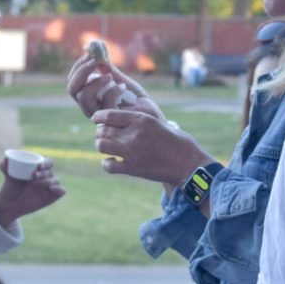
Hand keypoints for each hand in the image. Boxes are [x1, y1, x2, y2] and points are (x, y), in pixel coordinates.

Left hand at [0, 158, 64, 228]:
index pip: (48, 163)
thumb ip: (4, 166)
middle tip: (33, 176)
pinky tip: (51, 189)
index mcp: (40, 169)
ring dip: (46, 181)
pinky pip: (61, 191)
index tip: (38, 166)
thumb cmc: (12, 186)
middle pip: (50, 171)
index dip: (46, 163)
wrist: (11, 202)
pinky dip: (59, 189)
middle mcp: (47, 176)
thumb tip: (4, 160)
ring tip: (34, 184)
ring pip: (55, 180)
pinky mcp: (53, 196)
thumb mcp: (8, 176)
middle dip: (43, 173)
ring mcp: (51, 186)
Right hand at [66, 53, 162, 119]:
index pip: (74, 83)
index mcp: (90, 98)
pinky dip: (113, 90)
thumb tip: (98, 54)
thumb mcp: (123, 81)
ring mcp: (100, 115)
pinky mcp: (112, 120)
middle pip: (72, 89)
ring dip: (95, 81)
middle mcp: (91, 108)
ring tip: (110, 76)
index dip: (78, 68)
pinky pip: (105, 102)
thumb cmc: (137, 101)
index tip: (89, 54)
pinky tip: (123, 87)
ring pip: (83, 96)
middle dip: (81, 71)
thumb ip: (110, 71)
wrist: (152, 116)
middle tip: (94, 60)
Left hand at [92, 108, 212, 184]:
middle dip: (101, 131)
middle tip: (103, 134)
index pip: (110, 114)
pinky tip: (111, 161)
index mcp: (142, 120)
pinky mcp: (133, 169)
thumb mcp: (158, 123)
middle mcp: (134, 134)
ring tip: (106, 146)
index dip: (99, 116)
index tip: (95, 118)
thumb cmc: (178, 142)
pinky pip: (109, 165)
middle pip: (104, 130)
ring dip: (101, 145)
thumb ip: (139, 122)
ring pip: (102, 146)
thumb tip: (121, 122)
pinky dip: (107, 163)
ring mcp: (132, 152)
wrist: (189, 164)